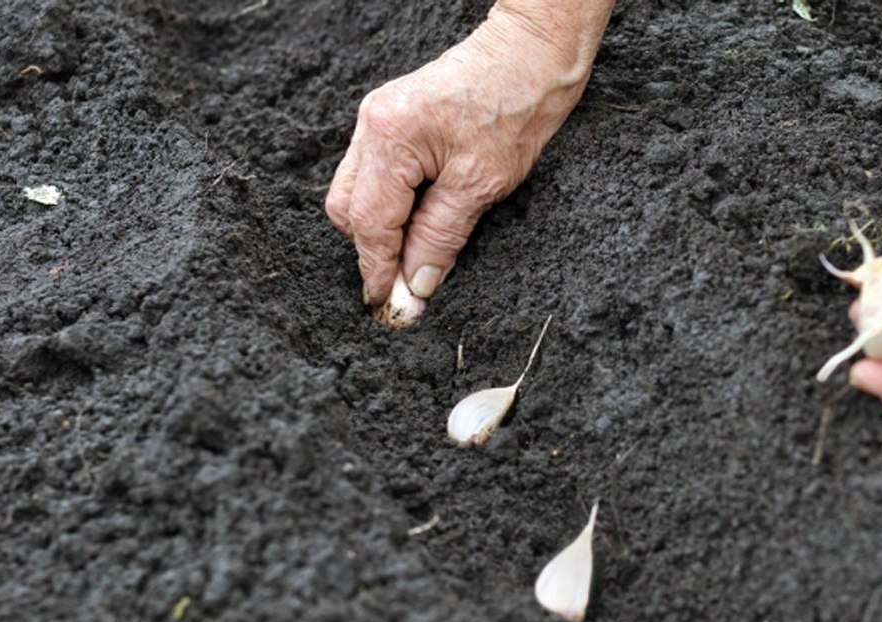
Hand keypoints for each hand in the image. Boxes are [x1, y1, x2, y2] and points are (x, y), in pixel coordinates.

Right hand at [325, 9, 593, 305]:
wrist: (533, 54)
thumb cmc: (516, 107)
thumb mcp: (481, 184)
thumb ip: (440, 236)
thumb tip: (415, 283)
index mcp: (389, 137)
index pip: (369, 222)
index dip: (377, 269)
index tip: (387, 306)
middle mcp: (373, 125)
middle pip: (348, 208)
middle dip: (371, 250)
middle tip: (403, 286)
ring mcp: (379, 120)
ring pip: (358, 193)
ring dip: (381, 229)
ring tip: (415, 256)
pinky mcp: (394, 120)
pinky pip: (376, 175)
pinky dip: (392, 205)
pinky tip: (419, 222)